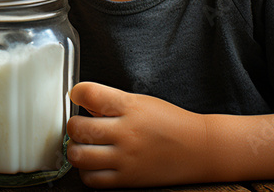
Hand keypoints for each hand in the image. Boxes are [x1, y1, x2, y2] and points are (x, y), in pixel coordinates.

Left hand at [66, 82, 210, 187]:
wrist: (200, 149)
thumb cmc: (171, 123)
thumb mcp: (142, 102)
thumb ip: (113, 102)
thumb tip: (84, 103)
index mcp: (130, 107)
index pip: (89, 93)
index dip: (77, 93)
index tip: (78, 96)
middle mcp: (126, 132)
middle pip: (77, 127)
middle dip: (73, 125)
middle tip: (81, 125)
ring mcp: (126, 158)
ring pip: (79, 155)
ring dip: (76, 149)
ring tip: (85, 145)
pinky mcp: (128, 179)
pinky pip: (92, 179)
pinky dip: (86, 172)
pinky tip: (94, 163)